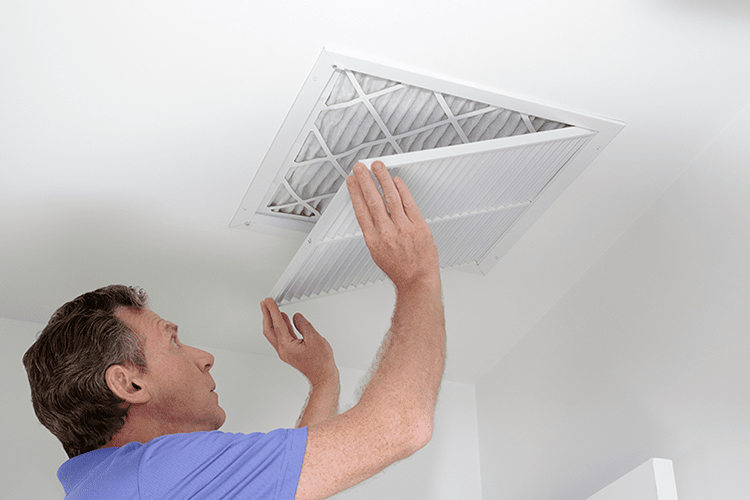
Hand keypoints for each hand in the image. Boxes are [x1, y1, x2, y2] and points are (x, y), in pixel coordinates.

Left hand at [260, 298, 337, 386]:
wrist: (323, 376)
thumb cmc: (320, 362)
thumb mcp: (315, 339)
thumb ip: (303, 325)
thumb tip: (296, 317)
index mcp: (286, 346)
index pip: (277, 324)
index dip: (272, 310)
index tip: (268, 301)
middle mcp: (283, 350)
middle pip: (269, 329)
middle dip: (266, 315)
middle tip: (264, 303)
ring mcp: (285, 352)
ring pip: (274, 333)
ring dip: (272, 320)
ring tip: (270, 309)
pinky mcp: (290, 352)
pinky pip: (282, 337)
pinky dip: (281, 326)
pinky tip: (284, 320)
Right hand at [346, 161, 439, 290]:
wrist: (417, 280)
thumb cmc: (398, 269)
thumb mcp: (377, 253)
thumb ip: (373, 231)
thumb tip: (368, 213)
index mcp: (373, 240)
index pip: (360, 209)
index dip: (355, 192)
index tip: (351, 181)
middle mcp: (387, 232)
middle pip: (373, 200)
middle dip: (365, 180)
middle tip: (360, 168)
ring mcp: (404, 228)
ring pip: (391, 196)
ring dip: (382, 178)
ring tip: (377, 167)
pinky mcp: (419, 225)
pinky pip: (409, 202)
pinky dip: (401, 189)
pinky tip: (396, 181)